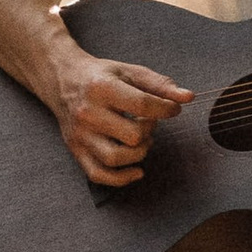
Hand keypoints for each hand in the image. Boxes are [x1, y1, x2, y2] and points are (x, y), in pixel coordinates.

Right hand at [50, 43, 191, 185]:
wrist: (62, 79)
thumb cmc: (101, 76)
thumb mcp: (130, 72)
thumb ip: (160, 84)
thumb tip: (188, 97)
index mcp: (102, 88)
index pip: (143, 105)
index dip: (166, 109)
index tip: (172, 110)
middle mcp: (88, 113)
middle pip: (131, 135)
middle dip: (150, 131)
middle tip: (149, 122)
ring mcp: (80, 134)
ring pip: (115, 158)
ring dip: (138, 154)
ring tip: (141, 141)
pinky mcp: (76, 150)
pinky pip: (98, 174)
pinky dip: (120, 179)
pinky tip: (136, 170)